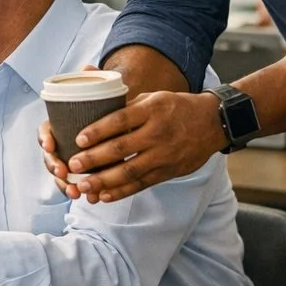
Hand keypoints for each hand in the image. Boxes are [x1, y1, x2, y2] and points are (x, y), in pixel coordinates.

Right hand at [37, 64, 97, 197]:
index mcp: (59, 124)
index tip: (50, 145)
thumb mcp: (98, 93)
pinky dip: (79, 191)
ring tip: (74, 191)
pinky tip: (87, 198)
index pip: (44, 131)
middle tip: (62, 172)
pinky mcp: (82, 172)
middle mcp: (61, 144)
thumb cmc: (103, 107)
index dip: (44, 139)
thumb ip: (91, 81)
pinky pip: (75, 184)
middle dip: (53, 167)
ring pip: (61, 175)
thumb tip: (88, 67)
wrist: (118, 121)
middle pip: (50, 157)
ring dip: (64, 184)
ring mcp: (70, 160)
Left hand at [49, 89, 225, 202]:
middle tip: (73, 165)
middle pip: (121, 148)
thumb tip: (92, 89)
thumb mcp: (153, 98)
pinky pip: (142, 184)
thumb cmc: (175, 107)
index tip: (78, 139)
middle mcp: (157, 132)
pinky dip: (122, 191)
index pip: (120, 120)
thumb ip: (125, 103)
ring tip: (83, 186)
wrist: (212, 123)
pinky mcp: (168, 171)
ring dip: (104, 180)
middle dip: (94, 159)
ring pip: (130, 171)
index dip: (97, 130)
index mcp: (151, 109)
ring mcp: (164, 154)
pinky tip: (104, 195)